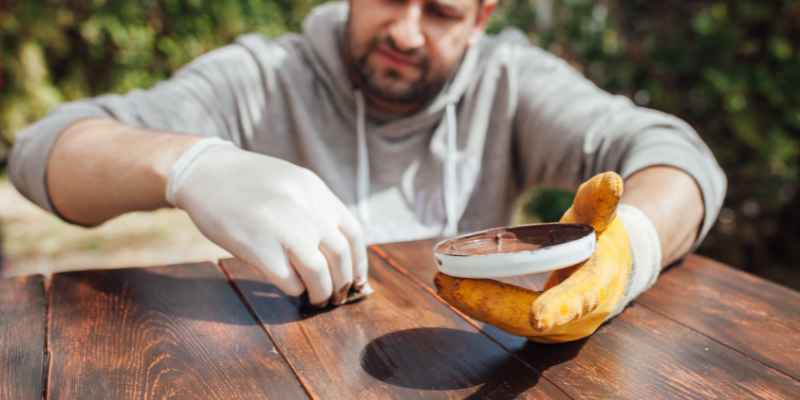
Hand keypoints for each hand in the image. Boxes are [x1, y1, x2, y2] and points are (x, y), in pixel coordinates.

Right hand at [167, 139, 369, 306]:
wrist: (204, 172)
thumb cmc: (248, 182)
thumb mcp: (291, 183)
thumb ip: (316, 209)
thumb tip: (339, 250)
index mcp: (315, 190)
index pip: (353, 232)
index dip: (359, 262)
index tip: (357, 279)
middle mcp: (303, 208)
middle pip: (339, 255)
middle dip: (343, 281)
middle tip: (338, 294)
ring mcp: (281, 228)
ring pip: (318, 273)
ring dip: (322, 291)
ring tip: (318, 298)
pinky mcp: (257, 247)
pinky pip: (289, 281)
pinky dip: (295, 289)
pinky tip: (291, 288)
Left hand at [435, 172, 632, 342]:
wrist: (616, 274)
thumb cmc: (605, 242)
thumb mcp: (605, 221)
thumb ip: (600, 204)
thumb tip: (610, 181)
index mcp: (598, 289)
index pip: (578, 300)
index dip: (559, 309)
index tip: (538, 318)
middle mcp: (576, 318)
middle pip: (526, 315)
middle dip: (487, 302)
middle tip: (448, 283)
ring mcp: (555, 328)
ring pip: (510, 320)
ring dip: (475, 303)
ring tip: (442, 283)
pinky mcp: (537, 327)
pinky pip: (504, 317)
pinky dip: (479, 303)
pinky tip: (452, 288)